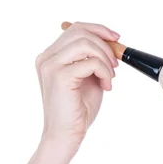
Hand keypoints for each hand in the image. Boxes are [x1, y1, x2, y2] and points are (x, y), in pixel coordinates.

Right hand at [35, 21, 119, 146]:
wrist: (66, 135)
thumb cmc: (78, 109)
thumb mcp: (88, 77)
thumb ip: (93, 58)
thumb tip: (110, 41)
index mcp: (50, 56)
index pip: (75, 28)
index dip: (98, 29)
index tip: (116, 38)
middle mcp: (46, 58)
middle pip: (81, 32)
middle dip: (105, 45)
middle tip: (115, 66)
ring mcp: (51, 65)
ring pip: (86, 43)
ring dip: (106, 59)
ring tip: (111, 77)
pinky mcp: (59, 76)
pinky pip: (91, 63)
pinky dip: (105, 73)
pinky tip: (107, 87)